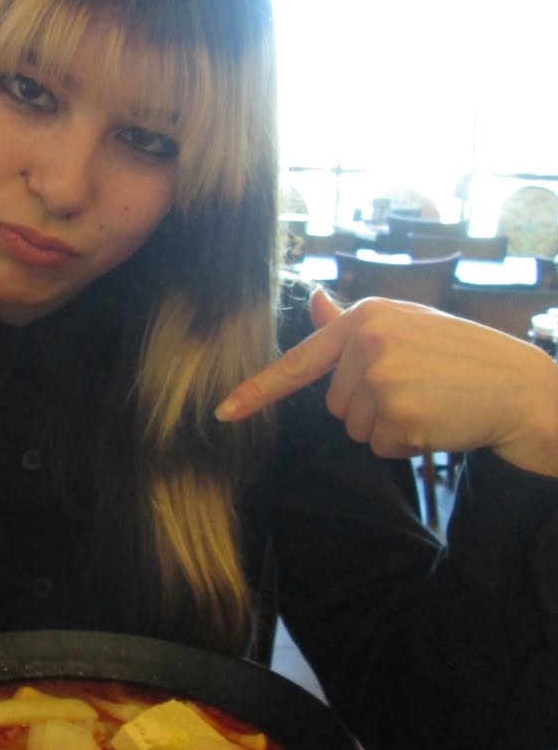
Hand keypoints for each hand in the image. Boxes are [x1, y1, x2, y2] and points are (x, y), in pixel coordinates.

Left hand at [214, 287, 557, 478]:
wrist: (525, 389)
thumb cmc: (468, 359)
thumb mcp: (411, 328)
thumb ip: (355, 326)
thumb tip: (317, 302)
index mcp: (367, 317)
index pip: (301, 359)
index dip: (259, 390)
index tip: (223, 411)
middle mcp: (367, 342)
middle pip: (335, 404)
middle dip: (372, 407)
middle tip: (421, 389)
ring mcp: (381, 378)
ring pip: (355, 429)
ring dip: (391, 427)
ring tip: (433, 402)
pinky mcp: (398, 415)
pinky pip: (381, 447)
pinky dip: (409, 445)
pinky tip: (441, 421)